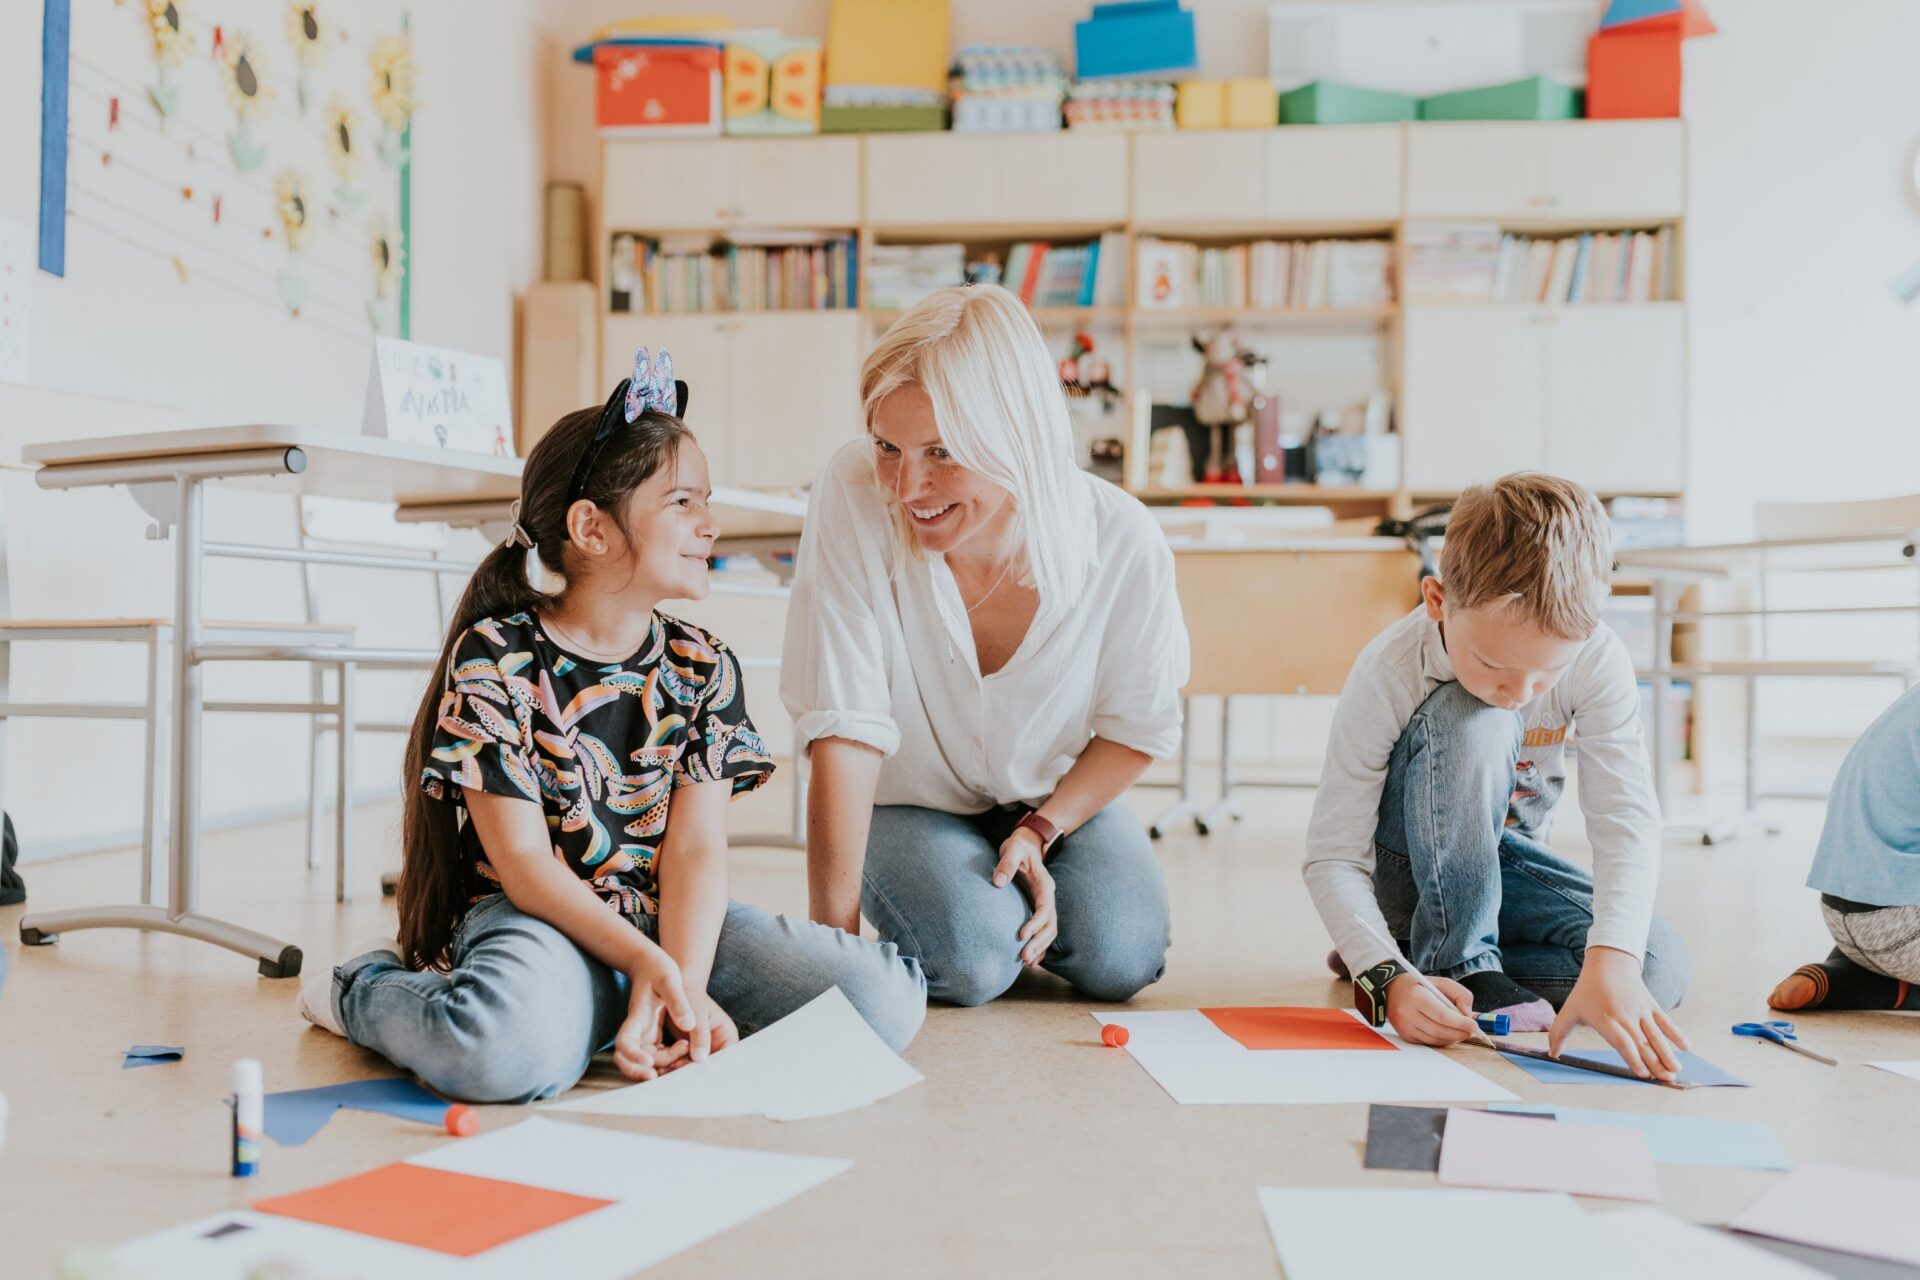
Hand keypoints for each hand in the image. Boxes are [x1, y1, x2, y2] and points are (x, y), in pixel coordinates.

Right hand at [613, 942, 697, 1080]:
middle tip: (664, 1073)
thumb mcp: (670, 980)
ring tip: (684, 1053)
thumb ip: (678, 1002)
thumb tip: (687, 1025)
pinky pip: (656, 1055)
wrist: (649, 964)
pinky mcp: (652, 1036)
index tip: (649, 1062)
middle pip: (627, 1059)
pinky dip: (667, 1060)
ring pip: (643, 1060)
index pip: (625, 1043)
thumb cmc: (658, 969)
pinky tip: (685, 1050)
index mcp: (636, 1017)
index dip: (633, 1056)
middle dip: (640, 1071)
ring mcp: (643, 1034)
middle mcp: (636, 1030)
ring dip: (660, 1065)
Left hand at [661, 990, 738, 1070]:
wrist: (677, 991)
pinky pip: (683, 1065)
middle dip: (694, 1072)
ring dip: (681, 1071)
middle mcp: (718, 1049)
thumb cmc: (691, 997)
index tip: (696, 1071)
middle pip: (710, 1068)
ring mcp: (703, 1053)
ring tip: (668, 1070)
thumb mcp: (698, 1014)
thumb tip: (700, 1058)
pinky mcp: (688, 1055)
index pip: (726, 1060)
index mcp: (727, 1037)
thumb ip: (700, 1035)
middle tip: (678, 1072)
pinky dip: (673, 1067)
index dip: (712, 1068)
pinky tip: (663, 1068)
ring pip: (695, 1070)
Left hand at [992, 828, 1056, 967]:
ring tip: (1027, 963)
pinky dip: (1040, 945)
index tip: (1021, 935)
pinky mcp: (1037, 908)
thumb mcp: (1012, 848)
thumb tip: (998, 882)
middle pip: (1050, 925)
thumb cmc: (1018, 847)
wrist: (1026, 844)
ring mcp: (1044, 904)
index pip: (1044, 908)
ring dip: (1040, 947)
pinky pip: (1043, 930)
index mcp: (1044, 884)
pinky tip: (1031, 959)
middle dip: (1039, 943)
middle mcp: (1047, 897)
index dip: (1035, 923)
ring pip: (1049, 930)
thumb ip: (1006, 863)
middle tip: (1024, 959)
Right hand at [1385, 974, 1479, 1045]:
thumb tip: (1468, 1014)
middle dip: (1461, 1032)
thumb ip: (1460, 994)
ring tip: (1462, 1031)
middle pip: (1440, 1030)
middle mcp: (1407, 1013)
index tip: (1475, 1025)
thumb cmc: (1420, 986)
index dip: (1461, 1023)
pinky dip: (1443, 1040)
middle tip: (1472, 1030)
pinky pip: (1430, 1043)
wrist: (1391, 991)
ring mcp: (1405, 1027)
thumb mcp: (1441, 982)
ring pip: (1436, 1040)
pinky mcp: (1406, 1036)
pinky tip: (1448, 1033)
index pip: (1443, 1015)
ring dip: (1453, 1038)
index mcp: (1416, 996)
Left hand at [1549, 946, 1688, 1079]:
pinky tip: (1686, 1047)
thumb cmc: (1587, 990)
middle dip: (1655, 1063)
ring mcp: (1640, 1010)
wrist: (1609, 963)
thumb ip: (1559, 1033)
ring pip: (1656, 1035)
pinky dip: (1676, 1034)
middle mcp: (1625, 1015)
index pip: (1622, 1041)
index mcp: (1605, 1019)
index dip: (1633, 1057)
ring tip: (1676, 1070)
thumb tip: (1551, 1054)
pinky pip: (1666, 1021)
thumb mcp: (1569, 1009)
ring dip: (1668, 1053)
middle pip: (1642, 1042)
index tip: (1642, 1074)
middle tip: (1666, 1080)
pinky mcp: (1651, 1005)